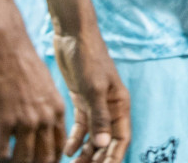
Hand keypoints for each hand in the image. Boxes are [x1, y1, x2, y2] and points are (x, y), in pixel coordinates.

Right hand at [0, 25, 67, 162]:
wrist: (8, 49)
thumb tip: (43, 127)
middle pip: (44, 157)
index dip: (51, 160)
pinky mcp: (4, 121)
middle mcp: (44, 119)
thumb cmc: (24, 67)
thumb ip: (47, 110)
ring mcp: (25, 121)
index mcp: (57, 111)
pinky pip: (1, 152)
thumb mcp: (45, 89)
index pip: (59, 146)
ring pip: (24, 158)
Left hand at [50, 20, 129, 162]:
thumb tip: (104, 145)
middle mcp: (110, 107)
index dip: (114, 157)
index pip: (121, 139)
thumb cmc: (88, 58)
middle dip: (98, 158)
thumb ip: (99, 117)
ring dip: (85, 152)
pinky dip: (75, 139)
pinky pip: (81, 126)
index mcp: (120, 104)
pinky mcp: (82, 99)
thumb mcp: (94, 88)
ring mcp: (96, 104)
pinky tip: (66, 150)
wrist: (73, 35)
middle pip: (107, 141)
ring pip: (94, 136)